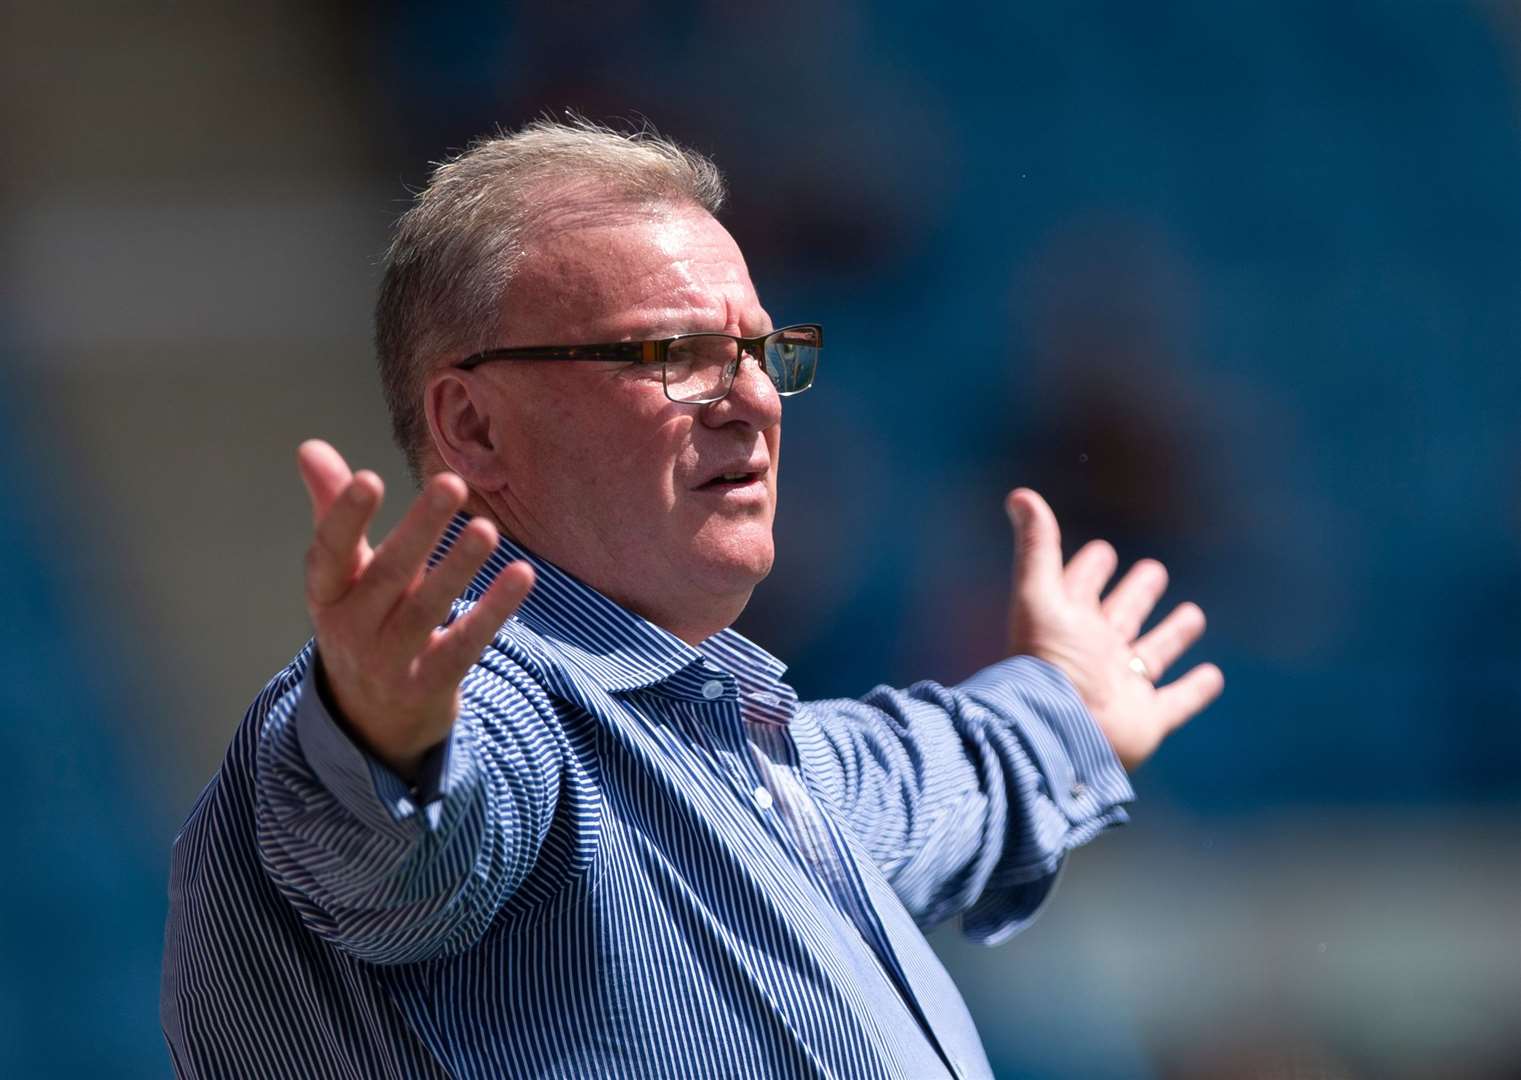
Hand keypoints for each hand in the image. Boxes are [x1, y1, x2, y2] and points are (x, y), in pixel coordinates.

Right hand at [296, 439, 534, 781]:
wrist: (371, 719)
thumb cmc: (362, 619)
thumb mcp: (342, 574)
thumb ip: (333, 510)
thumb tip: (311, 447)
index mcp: (327, 594)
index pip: (330, 553)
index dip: (345, 518)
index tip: (368, 478)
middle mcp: (352, 628)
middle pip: (389, 575)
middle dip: (419, 529)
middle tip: (450, 483)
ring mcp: (389, 661)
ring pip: (428, 609)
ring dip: (458, 567)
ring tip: (487, 528)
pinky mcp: (429, 684)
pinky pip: (465, 644)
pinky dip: (494, 610)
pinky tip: (522, 574)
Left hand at [1004, 488, 1222, 769]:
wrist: (1058, 730)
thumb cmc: (1047, 661)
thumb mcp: (1039, 593)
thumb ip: (1036, 546)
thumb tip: (1019, 494)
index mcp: (1067, 624)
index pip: (1079, 588)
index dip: (1088, 570)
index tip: (1102, 551)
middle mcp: (1094, 653)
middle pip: (1118, 616)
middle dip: (1133, 594)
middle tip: (1153, 570)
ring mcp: (1121, 686)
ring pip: (1150, 654)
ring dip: (1170, 635)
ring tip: (1191, 614)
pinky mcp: (1147, 718)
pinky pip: (1176, 701)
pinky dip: (1195, 690)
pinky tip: (1213, 677)